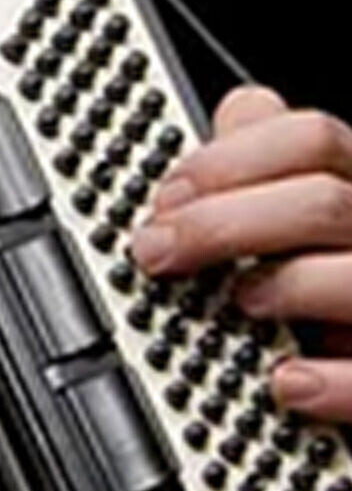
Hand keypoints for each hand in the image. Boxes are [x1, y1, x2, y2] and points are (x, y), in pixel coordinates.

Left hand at [130, 85, 351, 423]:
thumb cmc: (335, 297)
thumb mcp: (307, 223)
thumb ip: (273, 171)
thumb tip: (240, 109)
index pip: (313, 141)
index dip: (231, 160)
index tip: (165, 195)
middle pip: (323, 202)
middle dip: (226, 223)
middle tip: (157, 252)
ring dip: (287, 286)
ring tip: (239, 302)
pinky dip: (327, 381)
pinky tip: (282, 380)